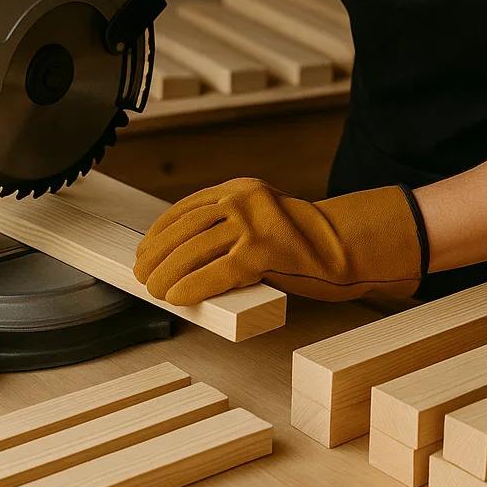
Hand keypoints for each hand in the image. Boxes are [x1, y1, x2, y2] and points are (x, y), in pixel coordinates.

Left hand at [132, 177, 427, 305]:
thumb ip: (228, 227)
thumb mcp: (260, 220)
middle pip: (186, 228)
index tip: (144, 251)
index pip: (186, 208)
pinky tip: (177, 297)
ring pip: (195, 249)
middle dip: (157, 254)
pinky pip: (217, 271)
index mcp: (240, 188)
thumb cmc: (301, 245)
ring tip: (153, 289)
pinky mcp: (264, 252)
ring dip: (167, 273)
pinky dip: (192, 285)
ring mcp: (254, 223)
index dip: (160, 232)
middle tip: (141, 275)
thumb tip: (180, 256)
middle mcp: (244, 199)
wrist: (345, 249)